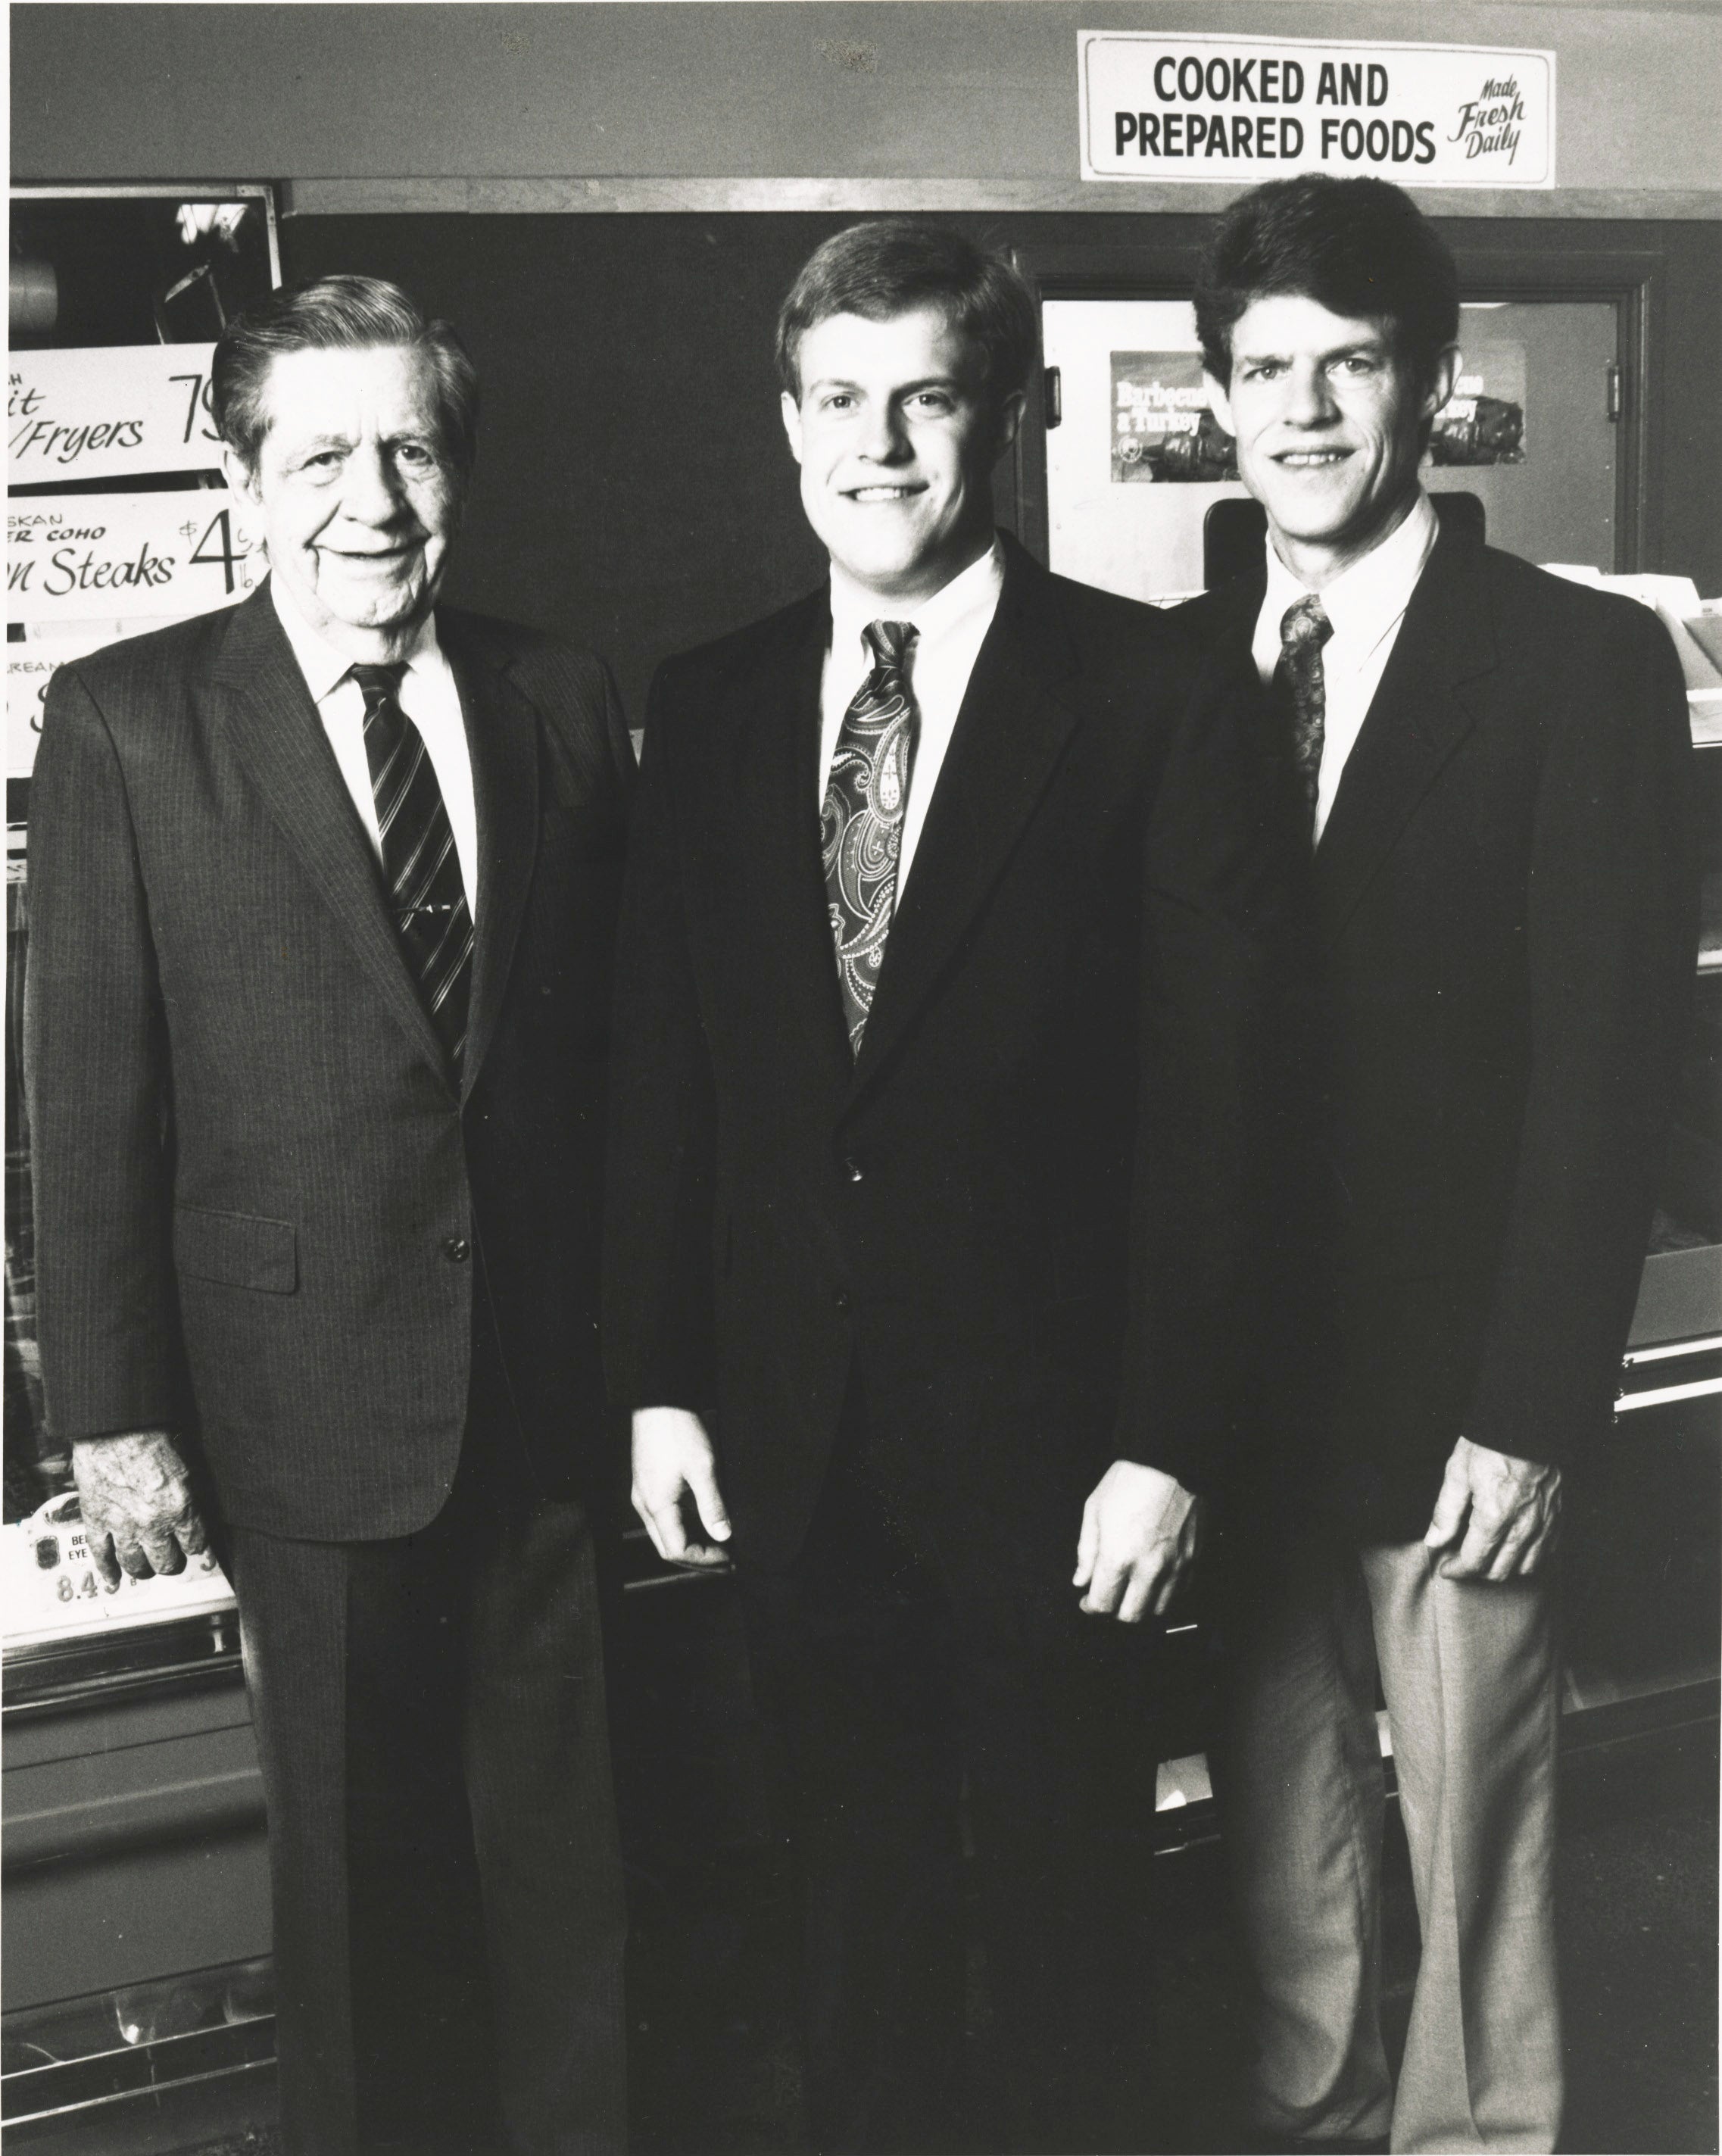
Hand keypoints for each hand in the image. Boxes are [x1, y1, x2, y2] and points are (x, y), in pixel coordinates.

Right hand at [71, 1429, 208, 1588]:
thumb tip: (194, 1513)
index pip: (195, 1543)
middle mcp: (154, 1524)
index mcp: (181, 1508)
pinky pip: (101, 1555)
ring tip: (148, 1569)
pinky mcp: (96, 1520)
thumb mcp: (187, 1466)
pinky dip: (107, 1570)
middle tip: (172, 1559)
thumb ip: (189, 1494)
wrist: (115, 1426)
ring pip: (136, 1564)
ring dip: (144, 1569)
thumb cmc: (153, 1437)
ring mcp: (123, 1526)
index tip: (194, 1546)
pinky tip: (114, 1580)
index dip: (196, 1545)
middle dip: (172, 1562)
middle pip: (167, 1561)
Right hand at [631, 1406, 731, 1567]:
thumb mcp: (703, 1468)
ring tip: (718, 1545)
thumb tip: (724, 1535)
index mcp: (657, 1505)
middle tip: (725, 1561)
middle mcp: (645, 1505)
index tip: (728, 1558)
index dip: (704, 1559)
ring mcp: (644, 1495)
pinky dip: (683, 1527)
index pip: (677, 1550)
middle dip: (696, 1559)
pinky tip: (702, 1522)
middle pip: (668, 1548)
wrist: (659, 1401)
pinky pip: (664, 1518)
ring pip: (665, 1533)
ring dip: (690, 1543)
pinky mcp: (648, 1484)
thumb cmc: (678, 1430)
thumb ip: (713, 1505)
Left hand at [1074, 1459, 1204, 1622]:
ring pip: (1158, 1609)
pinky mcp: (1194, 1559)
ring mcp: (1175, 1567)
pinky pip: (1180, 1592)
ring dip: (1142, 1604)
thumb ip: (1086, 1551)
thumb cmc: (1128, 1481)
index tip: (1088, 1600)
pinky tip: (1156, 1578)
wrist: (1170, 1461)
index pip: (1103, 1604)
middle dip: (1115, 1609)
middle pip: (1131, 1615)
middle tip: (1110, 1594)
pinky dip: (1166, 1593)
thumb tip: (1081, 1581)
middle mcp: (1148, 1569)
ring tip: (1133, 1588)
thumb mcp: (1094, 1510)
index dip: (1091, 1606)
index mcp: (1118, 1557)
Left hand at [1423, 1435, 1561, 1580]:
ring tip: (1486, 1556)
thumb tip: (1434, 1540)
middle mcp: (1522, 1526)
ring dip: (1502, 1568)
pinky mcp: (1558, 1517)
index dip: (1456, 1570)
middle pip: (1498, 1570)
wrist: (1529, 1422)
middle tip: (1461, 1561)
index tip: (1446, 1568)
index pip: (1474, 1561)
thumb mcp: (1458, 1472)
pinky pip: (1546, 1553)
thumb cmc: (1491, 1443)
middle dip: (1476, 1571)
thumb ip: (1445, 1512)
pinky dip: (1528, 1558)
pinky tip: (1515, 1549)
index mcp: (1494, 1516)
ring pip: (1524, 1567)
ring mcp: (1544, 1524)